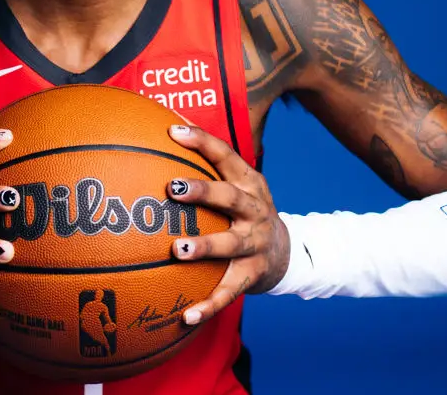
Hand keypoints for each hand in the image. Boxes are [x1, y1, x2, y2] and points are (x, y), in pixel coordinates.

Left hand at [166, 124, 289, 325]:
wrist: (288, 253)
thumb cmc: (245, 210)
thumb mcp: (236, 184)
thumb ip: (206, 164)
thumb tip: (159, 129)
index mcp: (248, 183)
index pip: (226, 154)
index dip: (201, 141)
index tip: (173, 131)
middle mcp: (254, 211)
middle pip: (229, 197)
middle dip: (203, 191)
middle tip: (172, 188)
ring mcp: (254, 244)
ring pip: (229, 245)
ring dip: (205, 247)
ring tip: (178, 250)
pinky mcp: (251, 275)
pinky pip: (228, 292)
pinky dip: (208, 305)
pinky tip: (185, 317)